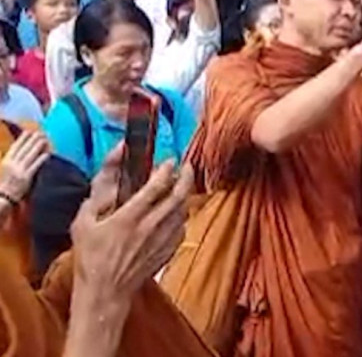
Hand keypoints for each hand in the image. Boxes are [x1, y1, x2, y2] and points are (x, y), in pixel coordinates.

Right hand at [0, 130, 50, 202]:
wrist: (3, 198)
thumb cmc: (4, 184)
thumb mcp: (3, 170)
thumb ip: (11, 161)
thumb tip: (19, 152)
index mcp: (6, 161)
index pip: (15, 147)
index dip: (22, 138)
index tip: (29, 131)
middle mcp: (12, 164)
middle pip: (24, 149)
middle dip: (33, 139)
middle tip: (41, 133)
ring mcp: (20, 170)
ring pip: (30, 155)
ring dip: (38, 146)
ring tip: (45, 139)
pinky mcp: (26, 178)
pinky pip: (35, 166)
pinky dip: (41, 159)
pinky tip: (47, 154)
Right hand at [70, 147, 192, 300]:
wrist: (105, 292)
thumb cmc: (90, 259)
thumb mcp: (82, 225)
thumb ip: (96, 198)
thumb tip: (108, 178)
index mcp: (129, 218)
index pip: (156, 187)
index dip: (166, 170)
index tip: (169, 160)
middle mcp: (150, 227)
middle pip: (178, 196)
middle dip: (186, 177)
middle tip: (187, 166)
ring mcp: (161, 241)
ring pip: (183, 212)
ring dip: (185, 196)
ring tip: (182, 186)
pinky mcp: (166, 252)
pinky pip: (181, 229)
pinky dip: (181, 217)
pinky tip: (177, 214)